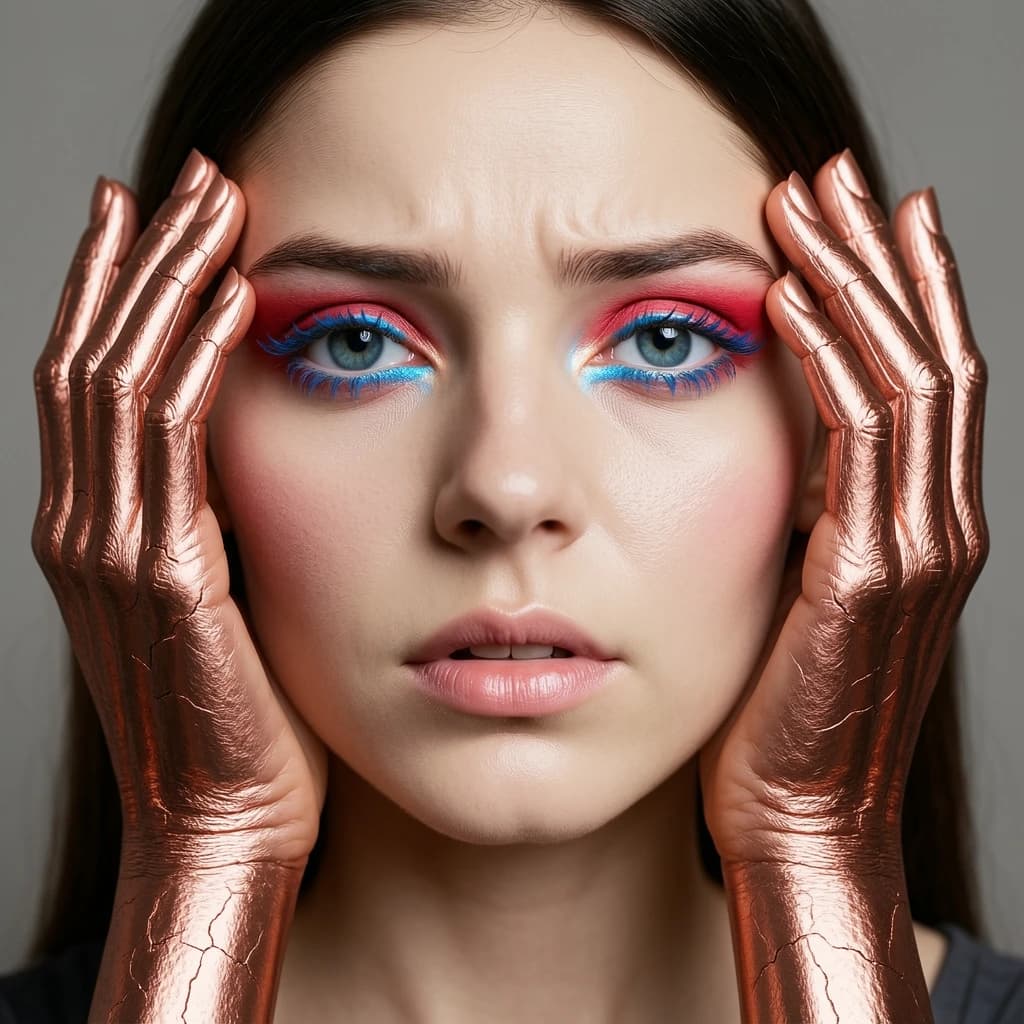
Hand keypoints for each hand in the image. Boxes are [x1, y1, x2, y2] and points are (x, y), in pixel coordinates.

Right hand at [31, 150, 326, 872]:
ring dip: (167, 281)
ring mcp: (113, 547)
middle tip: (189, 176)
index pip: (91, 377)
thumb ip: (204, 525)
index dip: (115, 288)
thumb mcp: (211, 607)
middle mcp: (85, 525)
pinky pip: (173, 442)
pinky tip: (234, 301)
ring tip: (211, 204)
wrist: (219, 819)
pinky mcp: (163, 574)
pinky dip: (196, 358)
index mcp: (94, 529)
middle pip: (98, 354)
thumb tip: (241, 454)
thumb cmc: (231, 721)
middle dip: (141, 257)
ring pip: (124, 377)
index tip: (154, 214)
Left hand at [697, 150, 987, 867]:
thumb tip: (772, 452)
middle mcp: (935, 522)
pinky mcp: (866, 573)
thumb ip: (809, 521)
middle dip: (880, 257)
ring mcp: (913, 546)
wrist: (799, 815)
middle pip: (924, 352)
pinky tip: (791, 300)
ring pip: (904, 377)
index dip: (898, 286)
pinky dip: (828, 358)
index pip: (924, 375)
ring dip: (856, 282)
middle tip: (833, 174)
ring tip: (811, 205)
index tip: (854, 214)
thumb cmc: (786, 714)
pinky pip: (856, 440)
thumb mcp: (802, 599)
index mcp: (919, 524)